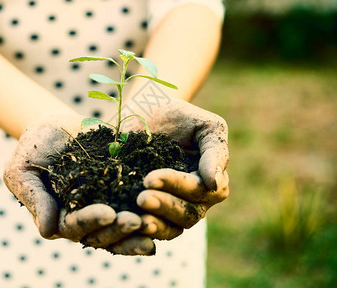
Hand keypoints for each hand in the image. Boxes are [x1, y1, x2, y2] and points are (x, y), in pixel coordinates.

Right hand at [3, 112, 155, 254]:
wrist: (57, 125)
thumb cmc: (34, 146)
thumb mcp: (23, 170)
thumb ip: (34, 199)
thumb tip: (48, 231)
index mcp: (60, 217)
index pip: (75, 227)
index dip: (91, 221)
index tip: (109, 213)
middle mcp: (84, 217)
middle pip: (102, 233)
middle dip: (120, 229)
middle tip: (138, 221)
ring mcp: (104, 205)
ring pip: (121, 226)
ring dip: (138, 229)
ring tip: (155, 224)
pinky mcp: (121, 191)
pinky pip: (136, 205)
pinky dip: (149, 213)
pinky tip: (165, 213)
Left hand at [123, 98, 228, 237]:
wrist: (147, 113)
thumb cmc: (179, 117)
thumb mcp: (204, 126)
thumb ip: (215, 152)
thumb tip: (215, 184)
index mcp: (210, 181)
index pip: (198, 191)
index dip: (176, 186)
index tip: (150, 178)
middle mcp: (195, 201)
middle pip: (187, 214)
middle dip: (164, 206)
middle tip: (141, 198)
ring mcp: (173, 208)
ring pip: (171, 228)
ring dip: (155, 225)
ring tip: (136, 218)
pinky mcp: (151, 212)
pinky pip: (151, 229)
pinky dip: (141, 231)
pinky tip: (127, 224)